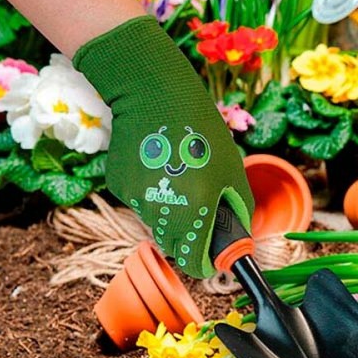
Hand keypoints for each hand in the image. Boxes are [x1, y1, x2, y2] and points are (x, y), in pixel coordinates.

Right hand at [74, 15, 253, 277]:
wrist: (155, 96)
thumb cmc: (202, 133)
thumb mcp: (233, 172)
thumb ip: (237, 211)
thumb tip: (236, 241)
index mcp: (194, 210)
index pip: (194, 262)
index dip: (205, 262)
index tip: (212, 256)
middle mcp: (162, 211)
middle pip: (175, 246)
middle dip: (190, 239)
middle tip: (203, 213)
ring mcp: (137, 200)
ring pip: (157, 225)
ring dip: (171, 215)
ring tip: (181, 179)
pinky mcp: (120, 187)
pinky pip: (142, 204)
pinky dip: (153, 195)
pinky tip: (159, 167)